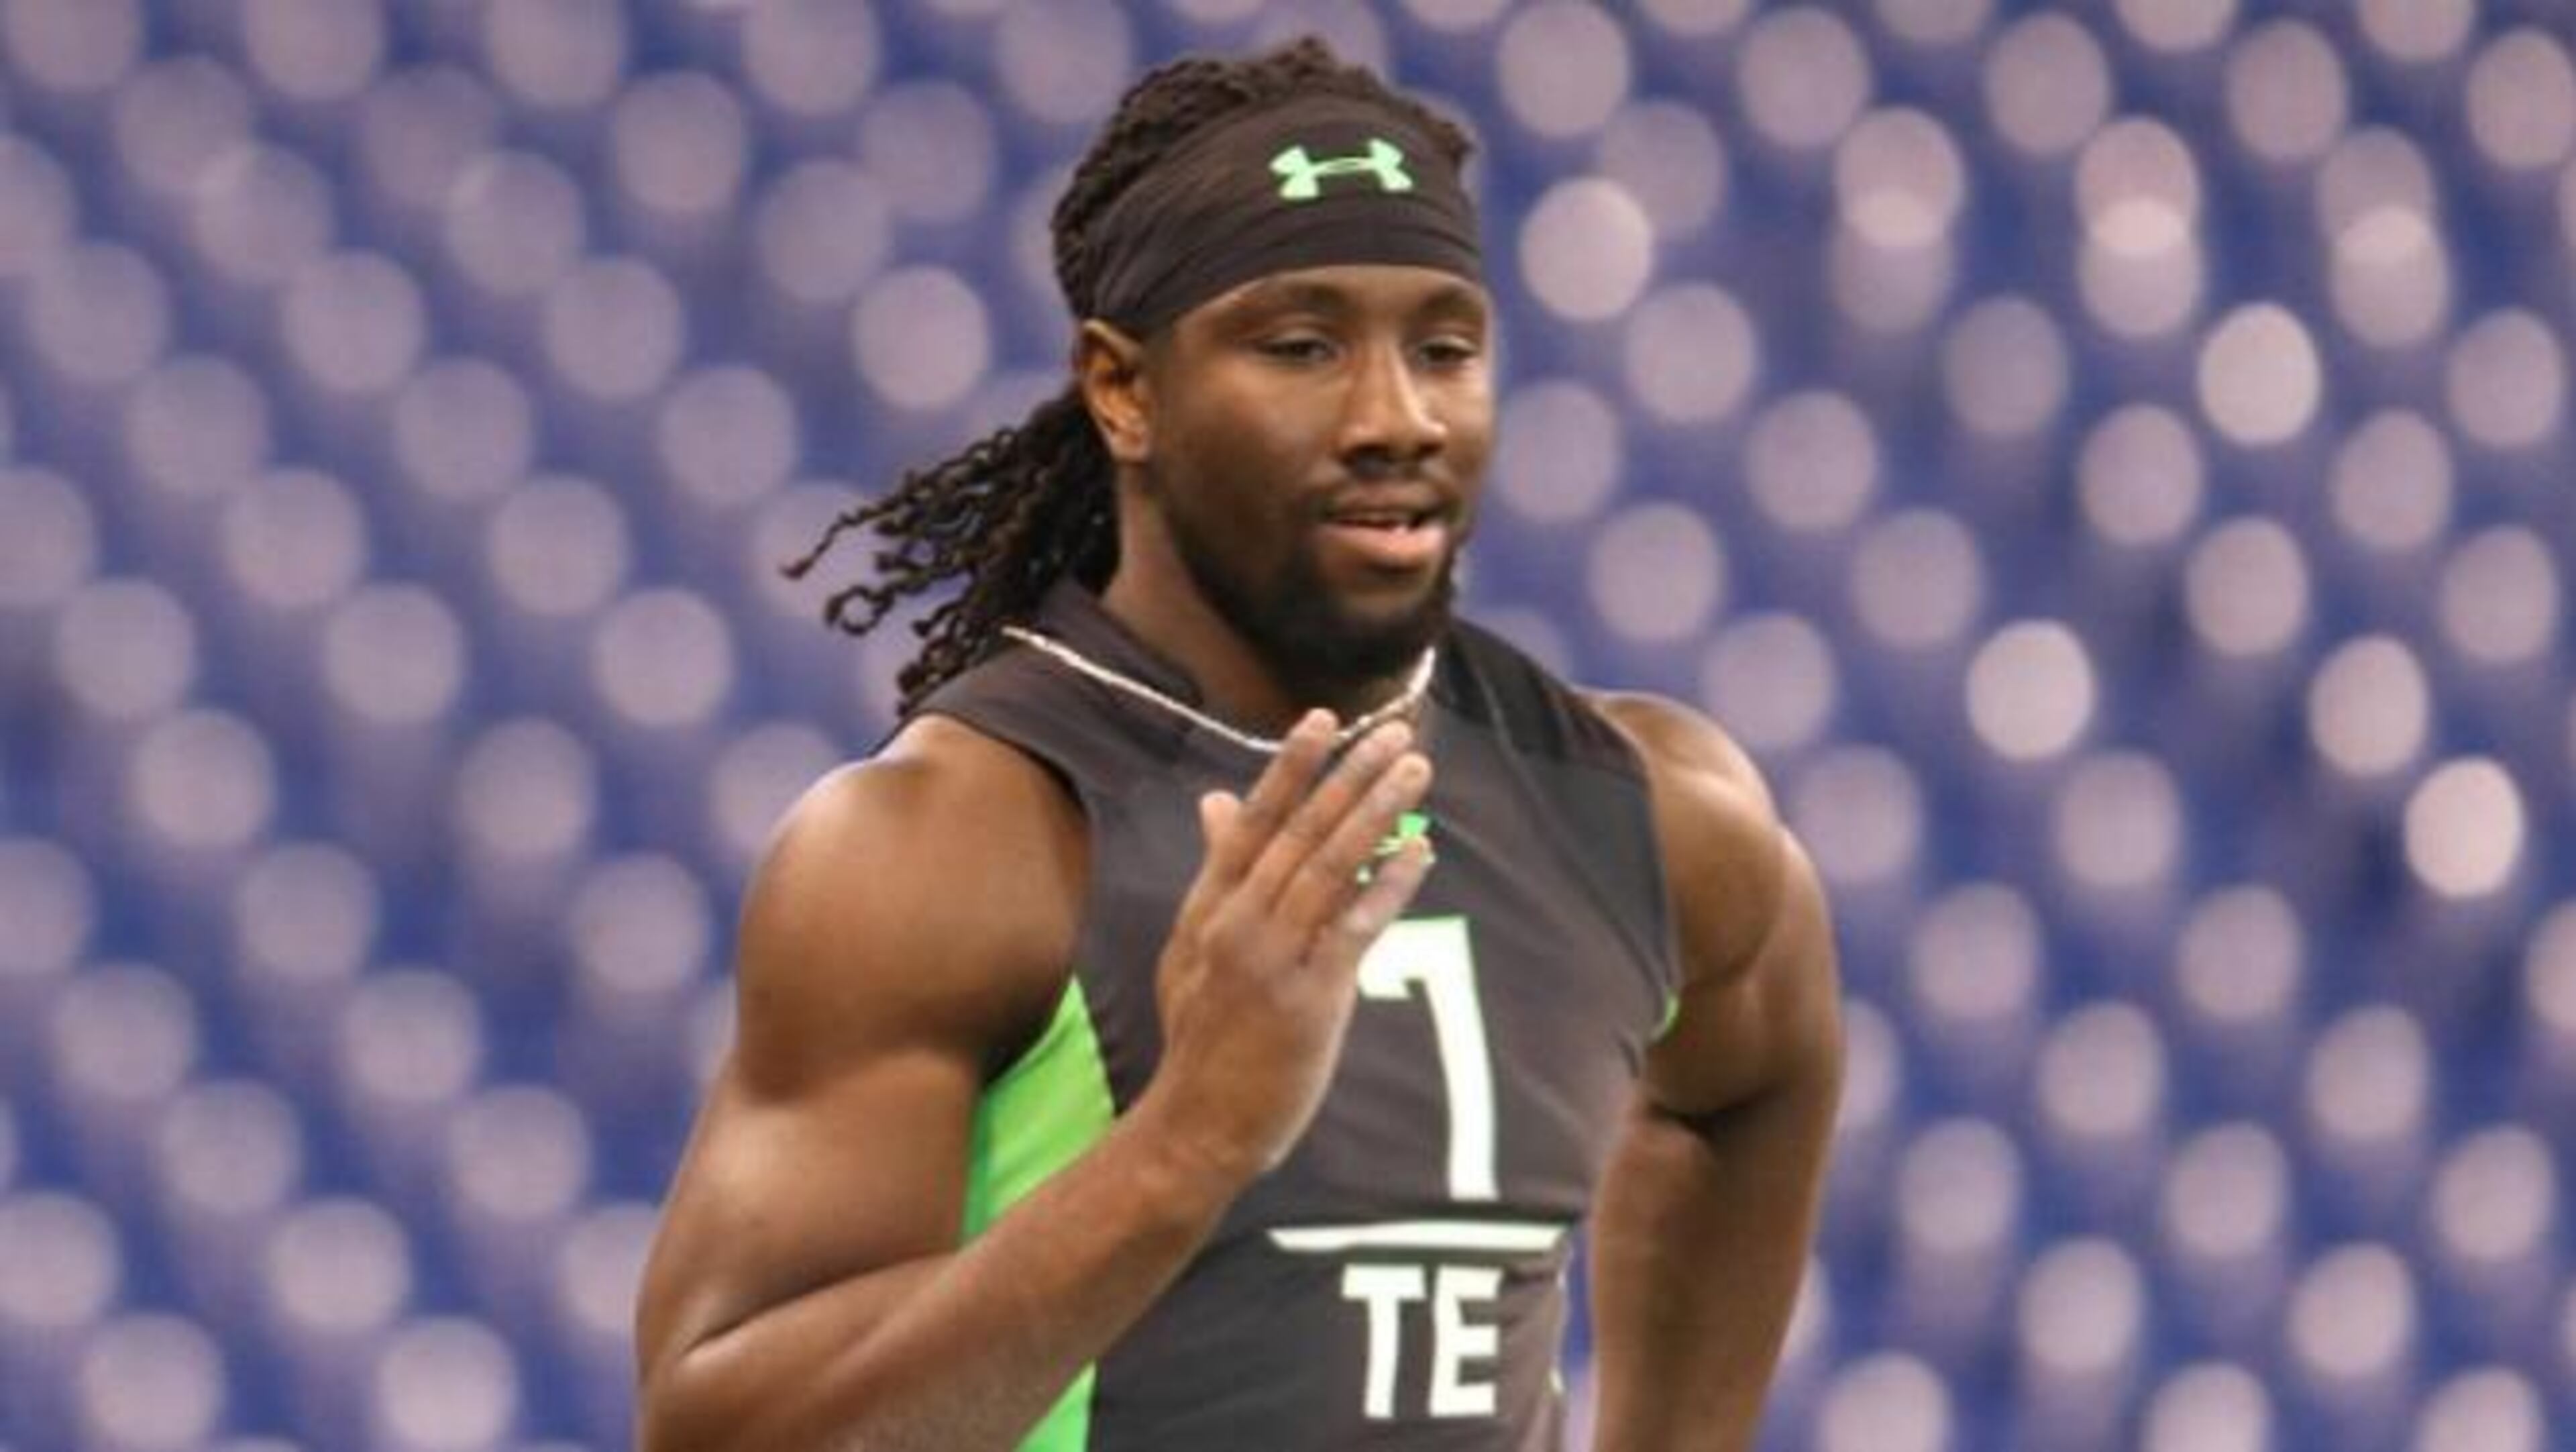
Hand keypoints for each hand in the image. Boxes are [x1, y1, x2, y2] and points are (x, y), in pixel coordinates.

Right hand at [1140, 711, 1434, 1189]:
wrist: (1196, 1124)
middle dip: (1348, 776)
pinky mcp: (1310, 998)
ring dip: (1376, 813)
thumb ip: (1213, 872)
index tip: (1322, 719)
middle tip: (1395, 732)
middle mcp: (1238, 922)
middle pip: (1298, 833)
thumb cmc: (1202, 1036)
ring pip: (1329, 867)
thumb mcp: (1191, 946)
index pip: (1252, 821)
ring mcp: (1273, 958)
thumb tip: (1214, 800)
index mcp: (1209, 907)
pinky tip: (1420, 852)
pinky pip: (1356, 927)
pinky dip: (1390, 885)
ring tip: (1414, 770)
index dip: (1289, 768)